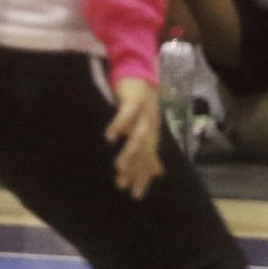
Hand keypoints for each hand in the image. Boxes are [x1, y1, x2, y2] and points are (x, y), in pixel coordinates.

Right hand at [105, 76, 163, 199]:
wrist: (138, 73)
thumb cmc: (139, 104)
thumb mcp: (144, 128)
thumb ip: (149, 150)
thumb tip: (157, 173)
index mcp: (151, 134)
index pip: (148, 160)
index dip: (143, 177)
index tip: (135, 195)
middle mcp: (150, 126)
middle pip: (144, 151)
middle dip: (135, 169)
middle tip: (123, 186)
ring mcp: (144, 113)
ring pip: (139, 136)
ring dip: (130, 151)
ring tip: (119, 167)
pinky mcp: (134, 100)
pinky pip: (127, 114)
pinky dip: (120, 125)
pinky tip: (110, 137)